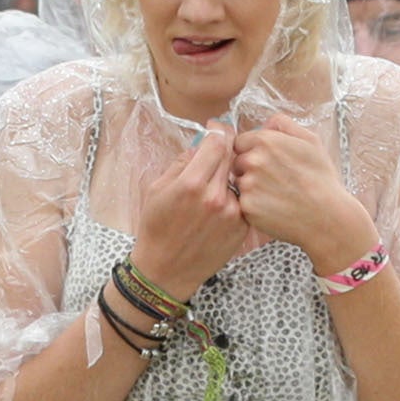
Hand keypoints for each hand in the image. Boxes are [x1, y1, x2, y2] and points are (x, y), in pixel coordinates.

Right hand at [132, 125, 250, 304]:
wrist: (166, 271)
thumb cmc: (156, 228)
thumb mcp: (157, 189)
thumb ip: (182, 162)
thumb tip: (202, 144)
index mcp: (191, 184)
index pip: (218, 142)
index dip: (218, 131)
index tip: (216, 129)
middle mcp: (216, 197)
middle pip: (232, 157)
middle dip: (226, 150)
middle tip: (219, 150)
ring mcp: (232, 214)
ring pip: (239, 179)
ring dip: (230, 177)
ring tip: (214, 186)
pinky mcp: (242, 228)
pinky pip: (243, 201)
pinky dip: (235, 198)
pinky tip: (219, 207)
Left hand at [229, 112, 375, 276]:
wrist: (327, 215)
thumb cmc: (321, 178)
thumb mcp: (311, 141)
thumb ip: (284, 124)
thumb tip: (266, 123)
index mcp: (265, 140)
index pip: (240, 142)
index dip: (252, 152)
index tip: (267, 163)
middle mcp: (253, 160)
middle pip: (237, 162)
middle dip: (249, 170)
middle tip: (273, 180)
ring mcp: (248, 184)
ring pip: (239, 183)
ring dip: (251, 188)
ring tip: (275, 194)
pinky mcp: (247, 207)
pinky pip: (242, 203)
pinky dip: (254, 206)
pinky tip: (273, 207)